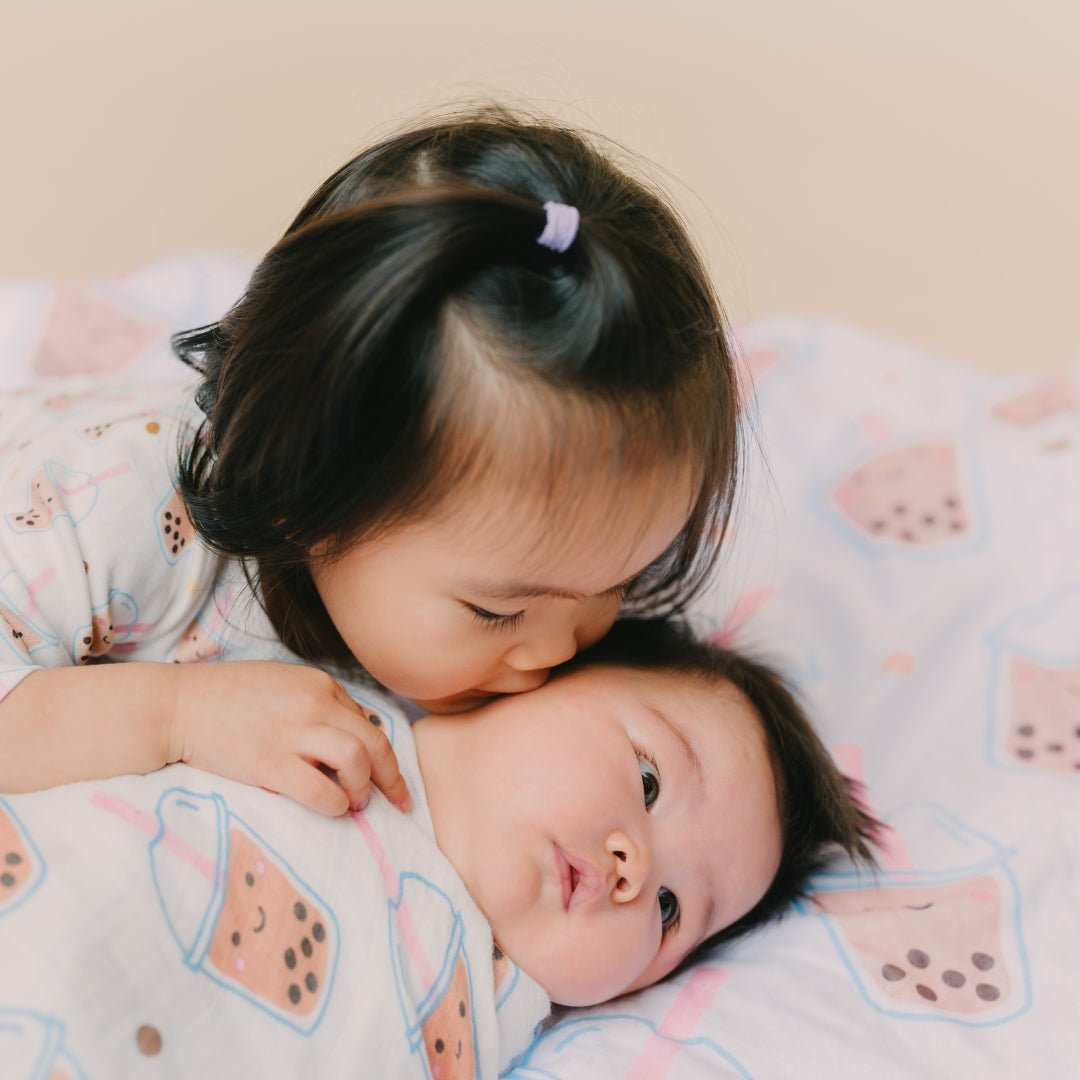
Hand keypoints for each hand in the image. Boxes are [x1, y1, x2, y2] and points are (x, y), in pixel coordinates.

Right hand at [169, 661, 411, 816]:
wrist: (176, 705)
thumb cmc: (224, 697)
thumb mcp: (280, 684)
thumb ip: (314, 704)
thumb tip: (345, 735)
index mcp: (319, 684)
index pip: (366, 721)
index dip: (380, 752)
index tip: (386, 776)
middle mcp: (314, 703)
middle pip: (375, 741)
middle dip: (391, 776)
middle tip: (396, 801)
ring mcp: (293, 732)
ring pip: (358, 760)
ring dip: (365, 788)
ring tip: (355, 803)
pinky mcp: (270, 763)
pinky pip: (322, 791)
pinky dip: (336, 805)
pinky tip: (333, 809)